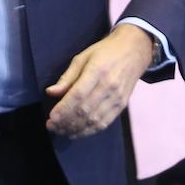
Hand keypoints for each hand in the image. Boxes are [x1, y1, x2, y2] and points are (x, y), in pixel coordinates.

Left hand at [45, 24, 154, 138]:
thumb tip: (51, 92)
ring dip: (76, 129)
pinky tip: (76, 132)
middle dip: (66, 122)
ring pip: (95, 120)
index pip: (78, 95)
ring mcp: (117, 98)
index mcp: (97, 71)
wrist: (133, 51)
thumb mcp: (82, 57)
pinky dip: (89, 131)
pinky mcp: (122, 106)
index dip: (64, 109)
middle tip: (51, 127)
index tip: (51, 118)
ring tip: (61, 131)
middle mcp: (109, 86)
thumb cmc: (104, 52)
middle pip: (86, 110)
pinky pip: (105, 123)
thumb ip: (67, 77)